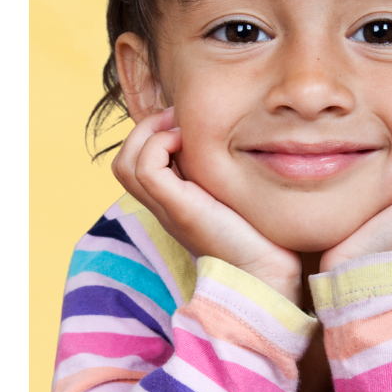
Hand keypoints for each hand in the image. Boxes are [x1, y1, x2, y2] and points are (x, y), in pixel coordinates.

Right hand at [113, 108, 304, 306]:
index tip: (182, 122)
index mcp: (172, 202)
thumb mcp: (230, 190)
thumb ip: (215, 169)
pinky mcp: (180, 210)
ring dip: (148, 133)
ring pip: (124, 164)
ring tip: (180, 129)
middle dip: (144, 128)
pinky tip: (188, 144)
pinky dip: (159, 144)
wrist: (268, 272)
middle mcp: (163, 206)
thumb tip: (214, 132)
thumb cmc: (259, 232)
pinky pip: (146, 169)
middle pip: (122, 162)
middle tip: (177, 119)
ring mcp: (168, 210)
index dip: (150, 135)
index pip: (134, 163)